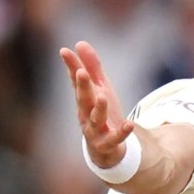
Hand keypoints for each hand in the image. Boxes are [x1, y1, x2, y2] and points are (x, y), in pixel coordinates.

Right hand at [60, 41, 133, 167]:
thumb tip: (79, 43)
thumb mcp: (100, 88)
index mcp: (84, 100)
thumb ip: (92, 68)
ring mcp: (96, 130)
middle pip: (83, 99)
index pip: (77, 81)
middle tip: (81, 72)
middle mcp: (86, 114)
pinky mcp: (108, 143)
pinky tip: (129, 124)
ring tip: (102, 96)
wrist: (106, 149)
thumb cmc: (101, 114)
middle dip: (82, 86)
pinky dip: (122, 132)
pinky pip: (115, 138)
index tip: (64, 51)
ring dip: (99, 108)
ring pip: (96, 119)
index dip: (72, 66)